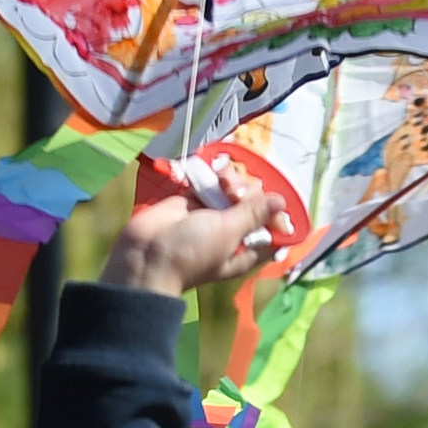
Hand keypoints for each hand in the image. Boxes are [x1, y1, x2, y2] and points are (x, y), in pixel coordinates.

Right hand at [100, 187, 283, 297]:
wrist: (145, 255)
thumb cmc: (192, 251)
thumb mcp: (228, 233)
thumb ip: (254, 214)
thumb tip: (281, 203)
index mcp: (247, 249)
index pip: (274, 231)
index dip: (278, 215)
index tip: (275, 202)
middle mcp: (233, 233)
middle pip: (255, 205)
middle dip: (250, 194)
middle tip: (236, 193)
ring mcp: (212, 216)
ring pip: (234, 192)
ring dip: (233, 182)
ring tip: (222, 182)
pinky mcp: (193, 202)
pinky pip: (211, 185)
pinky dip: (215, 177)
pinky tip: (215, 172)